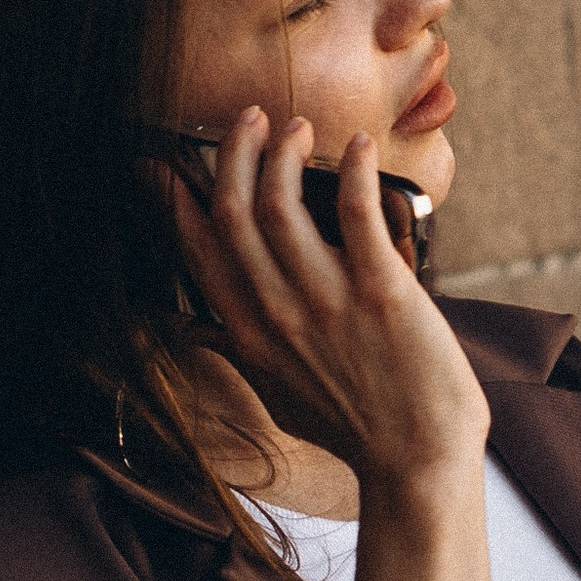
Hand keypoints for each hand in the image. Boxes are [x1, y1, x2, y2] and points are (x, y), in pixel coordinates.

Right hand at [166, 111, 488, 495]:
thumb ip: (231, 353)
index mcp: (247, 333)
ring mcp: (327, 301)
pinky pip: (357, 215)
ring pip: (280, 204)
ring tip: (295, 127)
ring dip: (283, 154)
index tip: (163, 159)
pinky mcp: (381, 291)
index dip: (174, 196)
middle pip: (233, 212)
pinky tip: (359, 147)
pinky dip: (355, 172)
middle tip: (249, 119)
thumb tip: (190, 333)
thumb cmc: (351, 428)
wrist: (416, 460)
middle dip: (234, 153)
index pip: (196, 248)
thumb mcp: (272, 395)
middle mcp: (276, 312)